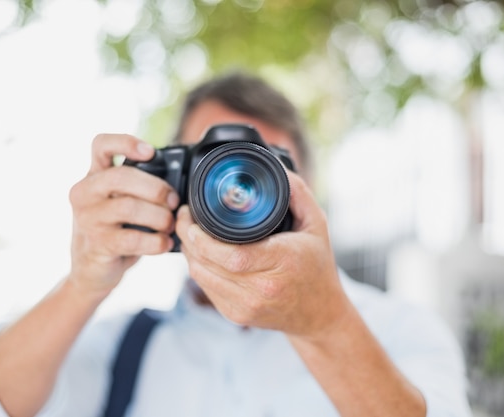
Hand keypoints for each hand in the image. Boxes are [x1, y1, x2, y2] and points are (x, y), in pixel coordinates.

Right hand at [68, 134, 178, 297]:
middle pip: (121, 176)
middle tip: (174, 201)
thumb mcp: (121, 200)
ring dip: (159, 216)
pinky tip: (165, 243)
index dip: (126, 142)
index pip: (101, 145)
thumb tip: (180, 181)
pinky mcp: (97, 244)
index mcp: (94, 175)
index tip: (150, 152)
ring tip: (170, 224)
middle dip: (156, 188)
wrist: (92, 269)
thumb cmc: (116, 228)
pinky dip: (155, 241)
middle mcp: (84, 193)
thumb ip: (139, 186)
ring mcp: (87, 219)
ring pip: (128, 207)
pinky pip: (132, 239)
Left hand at [176, 170, 349, 336]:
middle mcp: (261, 289)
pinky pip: (206, 288)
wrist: (320, 313)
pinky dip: (199, 268)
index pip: (231, 255)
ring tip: (188, 233)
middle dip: (187, 239)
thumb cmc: (317, 265)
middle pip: (208, 265)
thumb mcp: (316, 222)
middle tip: (183, 217)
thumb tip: (275, 167)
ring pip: (201, 277)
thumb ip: (297, 192)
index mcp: (282, 263)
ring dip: (189, 253)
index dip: (202, 238)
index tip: (191, 218)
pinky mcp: (236, 315)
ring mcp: (246, 306)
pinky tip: (201, 253)